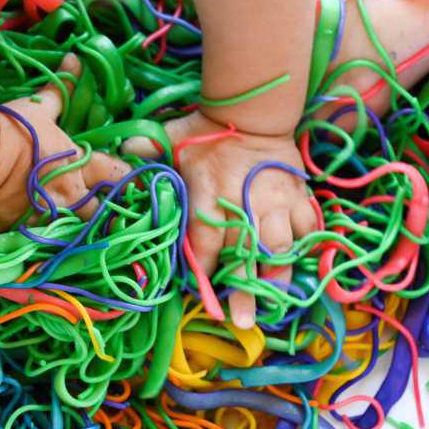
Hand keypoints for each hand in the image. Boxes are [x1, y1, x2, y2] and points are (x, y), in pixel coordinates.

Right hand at [0, 55, 130, 230]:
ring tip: (64, 223)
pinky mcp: (18, 231)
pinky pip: (32, 239)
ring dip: (70, 226)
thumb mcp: (38, 109)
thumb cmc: (13, 131)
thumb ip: (60, 91)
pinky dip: (32, 234)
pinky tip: (29, 232)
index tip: (134, 179)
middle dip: (104, 212)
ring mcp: (45, 218)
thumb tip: (76, 59)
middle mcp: (68, 198)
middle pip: (99, 213)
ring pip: (69, 231)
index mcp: (78, 167)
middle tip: (103, 209)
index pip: (117, 174)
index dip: (128, 177)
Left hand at [126, 111, 317, 328]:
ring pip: (282, 245)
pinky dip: (307, 248)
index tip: (202, 292)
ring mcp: (277, 200)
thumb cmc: (206, 129)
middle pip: (246, 252)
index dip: (203, 268)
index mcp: (210, 190)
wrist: (253, 108)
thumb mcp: (172, 136)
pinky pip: (309, 227)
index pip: (205, 238)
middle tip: (242, 321)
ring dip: (278, 276)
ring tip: (277, 302)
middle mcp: (245, 200)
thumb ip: (147, 150)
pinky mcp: (299, 195)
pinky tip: (303, 268)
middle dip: (245, 289)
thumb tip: (120, 161)